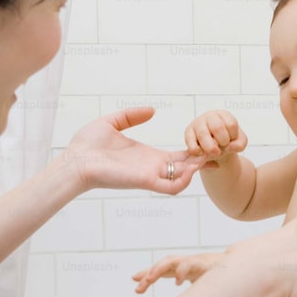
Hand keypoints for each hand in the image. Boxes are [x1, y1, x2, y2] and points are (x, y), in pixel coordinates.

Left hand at [62, 107, 207, 193]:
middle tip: (222, 151)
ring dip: (197, 170)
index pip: (179, 157)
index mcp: (147, 156)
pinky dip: (184, 181)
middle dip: (204, 161)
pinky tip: (191, 168)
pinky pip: (170, 186)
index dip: (196, 151)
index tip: (212, 144)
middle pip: (187, 167)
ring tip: (208, 157)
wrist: (74, 161)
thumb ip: (131, 115)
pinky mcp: (143, 180)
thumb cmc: (87, 145)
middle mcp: (152, 167)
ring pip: (183, 179)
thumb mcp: (112, 122)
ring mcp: (149, 175)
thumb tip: (152, 110)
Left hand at [132, 253, 223, 293]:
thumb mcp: (200, 291)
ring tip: (150, 278)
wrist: (241, 268)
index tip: (135, 281)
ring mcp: (194, 261)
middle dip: (149, 273)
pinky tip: (177, 280)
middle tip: (139, 284)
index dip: (148, 274)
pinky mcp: (203, 262)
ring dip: (159, 268)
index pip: (162, 270)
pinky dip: (181, 270)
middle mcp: (186, 264)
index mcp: (183, 269)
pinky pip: (189, 263)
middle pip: (163, 265)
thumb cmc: (219, 280)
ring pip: (172, 261)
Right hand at [185, 110, 247, 168]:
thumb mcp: (239, 142)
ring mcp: (198, 123)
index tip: (231, 141)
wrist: (213, 148)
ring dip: (210, 148)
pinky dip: (196, 150)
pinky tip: (202, 154)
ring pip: (203, 134)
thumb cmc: (226, 142)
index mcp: (224, 115)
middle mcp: (210, 116)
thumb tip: (229, 147)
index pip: (231, 124)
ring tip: (215, 154)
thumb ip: (240, 144)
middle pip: (217, 127)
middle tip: (223, 148)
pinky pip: (190, 140)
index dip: (233, 136)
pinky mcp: (188, 132)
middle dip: (222, 142)